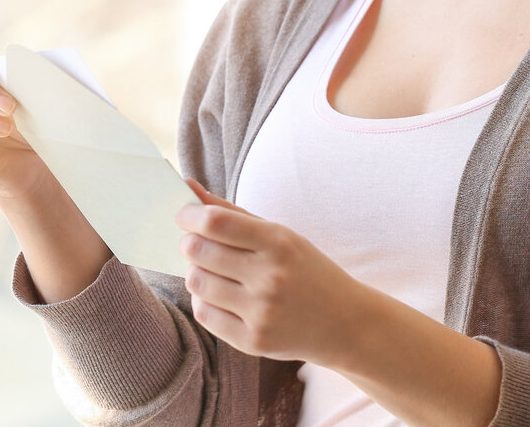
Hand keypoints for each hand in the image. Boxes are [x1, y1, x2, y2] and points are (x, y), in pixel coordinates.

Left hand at [174, 179, 369, 366]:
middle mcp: (270, 277)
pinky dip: (204, 300)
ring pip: (196, 282)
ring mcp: (261, 312)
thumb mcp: (280, 235)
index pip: (216, 222)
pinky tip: (220, 295)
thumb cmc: (305, 270)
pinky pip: (204, 314)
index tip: (185, 216)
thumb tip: (188, 187)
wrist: (344, 322)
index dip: (189, 216)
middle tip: (196, 244)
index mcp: (278, 243)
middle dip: (189, 243)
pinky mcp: (253, 341)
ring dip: (197, 272)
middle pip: (198, 251)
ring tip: (213, 271)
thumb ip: (232, 213)